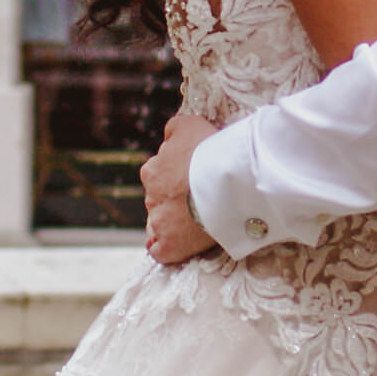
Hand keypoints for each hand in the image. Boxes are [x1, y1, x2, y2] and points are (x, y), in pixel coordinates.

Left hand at [138, 114, 213, 265]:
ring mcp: (159, 222)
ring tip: (196, 222)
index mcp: (153, 170)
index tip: (194, 180)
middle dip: (176, 200)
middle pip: (160, 200)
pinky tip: (179, 245)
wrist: (225, 181)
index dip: (176, 179)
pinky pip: (160, 251)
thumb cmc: (210, 150)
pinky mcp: (171, 245)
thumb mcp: (190, 124)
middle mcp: (151, 196)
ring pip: (159, 224)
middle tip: (201, 199)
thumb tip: (168, 136)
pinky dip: (167, 248)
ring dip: (173, 223)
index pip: (158, 176)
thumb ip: (174, 130)